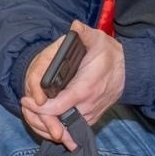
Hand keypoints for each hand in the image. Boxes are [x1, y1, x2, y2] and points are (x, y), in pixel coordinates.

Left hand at [20, 21, 124, 149]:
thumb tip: (75, 26)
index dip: (41, 108)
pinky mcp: (92, 117)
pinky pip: (73, 128)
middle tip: (26, 107)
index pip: (59, 106)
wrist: (129, 70)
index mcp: (86, 87)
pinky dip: (57, 127)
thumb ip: (84, 33)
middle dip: (39, 119)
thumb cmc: (109, 54)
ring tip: (30, 112)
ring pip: (65, 129)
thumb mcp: (97, 39)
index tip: (27, 100)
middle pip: (59, 122)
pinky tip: (44, 120)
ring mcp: (90, 113)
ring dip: (46, 124)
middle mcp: (88, 104)